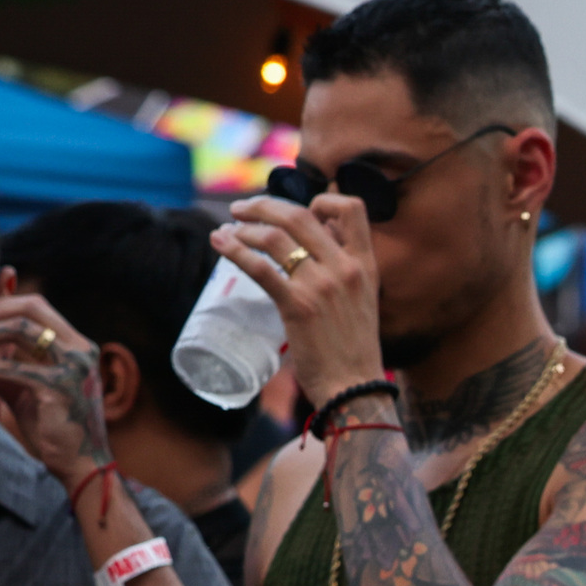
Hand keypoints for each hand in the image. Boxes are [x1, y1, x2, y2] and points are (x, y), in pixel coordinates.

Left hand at [0, 284, 114, 488]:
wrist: (81, 463)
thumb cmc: (53, 427)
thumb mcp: (28, 385)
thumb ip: (10, 359)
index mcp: (76, 346)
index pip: (37, 307)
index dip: (5, 301)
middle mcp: (80, 349)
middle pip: (33, 308)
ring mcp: (74, 366)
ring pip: (23, 330)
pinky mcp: (60, 387)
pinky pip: (14, 366)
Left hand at [217, 194, 388, 403]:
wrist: (355, 387)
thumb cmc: (354, 349)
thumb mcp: (361, 301)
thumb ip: (342, 273)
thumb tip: (312, 253)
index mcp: (366, 264)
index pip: (351, 208)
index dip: (321, 198)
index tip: (297, 209)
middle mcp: (346, 268)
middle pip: (300, 215)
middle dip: (264, 205)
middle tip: (241, 209)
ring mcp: (321, 286)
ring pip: (276, 237)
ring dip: (243, 227)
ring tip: (226, 230)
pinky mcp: (297, 306)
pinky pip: (261, 267)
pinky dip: (235, 249)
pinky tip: (219, 243)